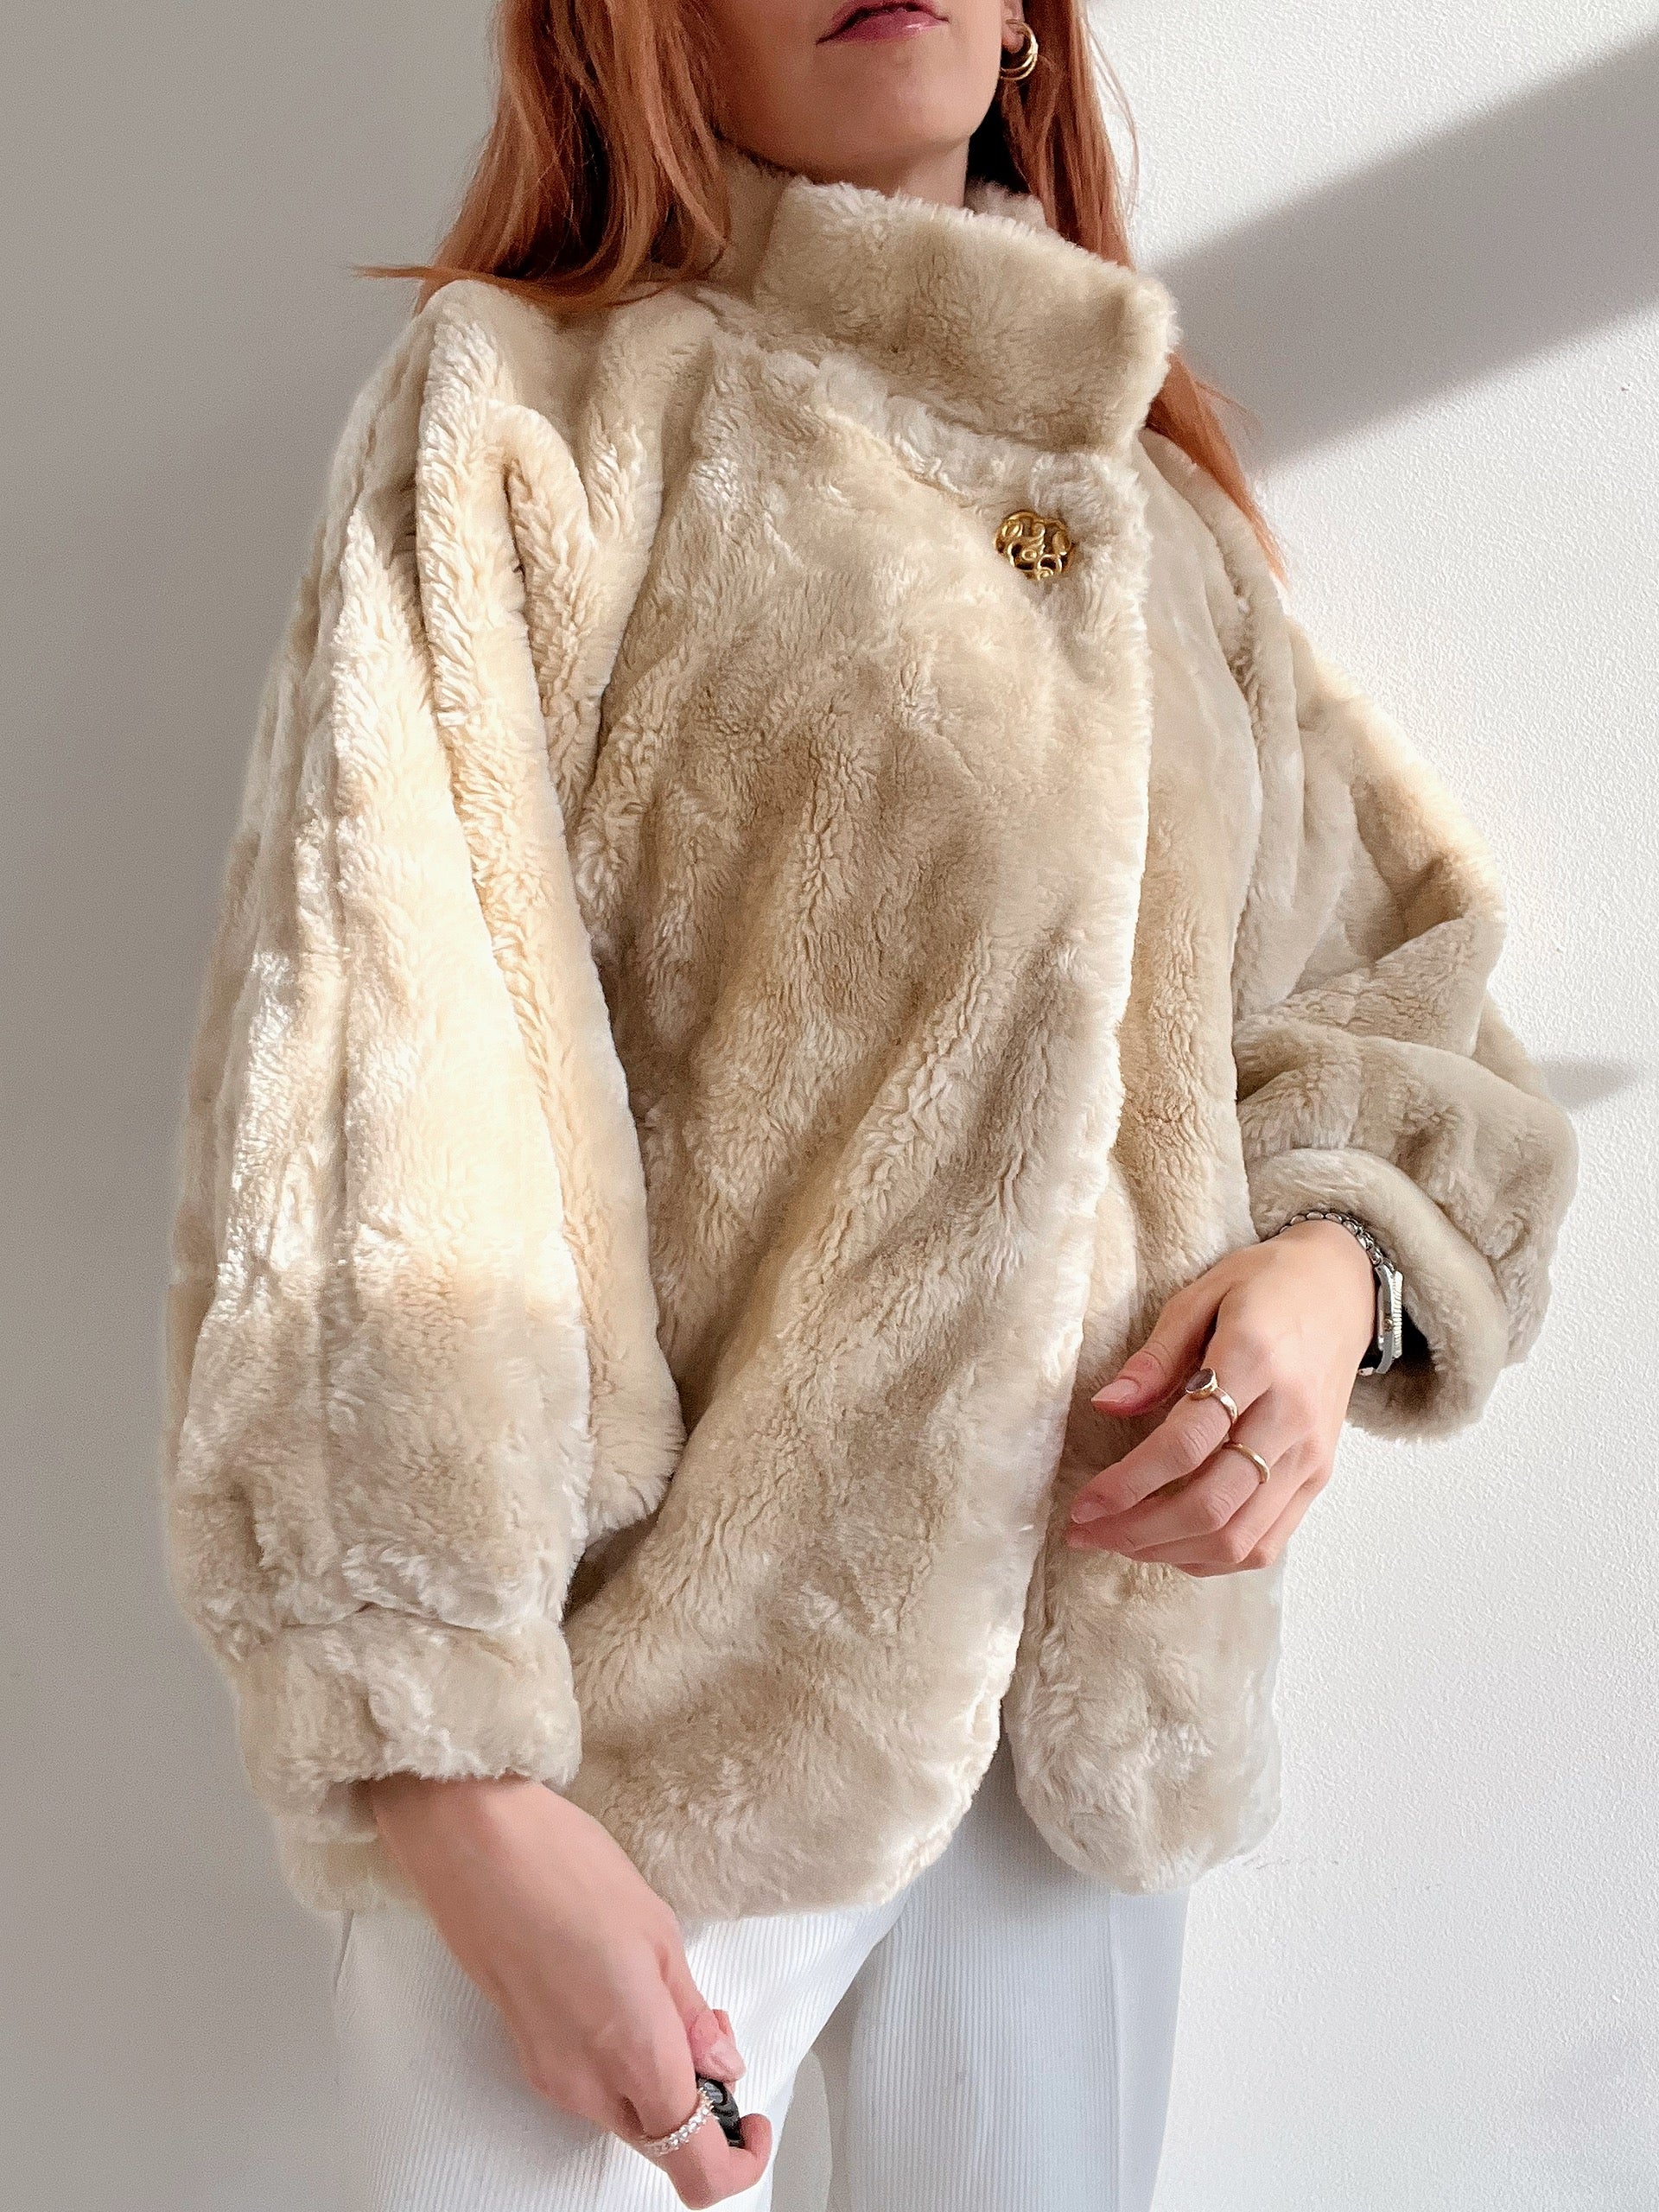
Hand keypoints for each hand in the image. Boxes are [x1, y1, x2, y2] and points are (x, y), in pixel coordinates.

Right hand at [369, 1773, 771, 2205]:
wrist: (473, 1844)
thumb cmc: (563, 1870)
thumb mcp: (658, 1933)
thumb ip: (690, 2016)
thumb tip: (721, 2065)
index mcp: (635, 2056)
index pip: (696, 2166)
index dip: (738, 2158)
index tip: (752, 2120)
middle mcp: (588, 2085)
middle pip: (661, 2140)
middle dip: (698, 2104)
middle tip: (711, 2035)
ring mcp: (550, 2074)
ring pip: (624, 2113)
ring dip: (657, 2079)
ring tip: (663, 1995)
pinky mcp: (526, 2053)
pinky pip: (589, 2085)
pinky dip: (619, 2062)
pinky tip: (621, 1995)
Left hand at [1066, 1221, 1377, 1574]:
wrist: (1344, 1290)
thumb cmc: (1265, 1287)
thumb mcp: (1201, 1296)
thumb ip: (1155, 1357)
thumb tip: (1105, 1405)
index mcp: (1256, 1359)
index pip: (1185, 1444)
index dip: (1127, 1483)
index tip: (1083, 1503)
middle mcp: (1289, 1417)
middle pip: (1211, 1504)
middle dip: (1137, 1531)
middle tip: (1086, 1532)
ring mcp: (1309, 1454)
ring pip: (1239, 1537)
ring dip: (1169, 1551)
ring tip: (1118, 1541)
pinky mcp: (1318, 1476)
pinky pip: (1267, 1542)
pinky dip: (1213, 1557)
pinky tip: (1170, 1545)